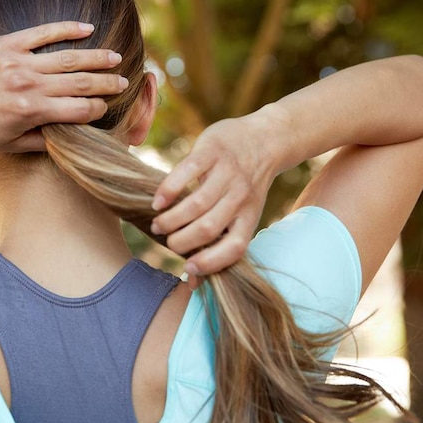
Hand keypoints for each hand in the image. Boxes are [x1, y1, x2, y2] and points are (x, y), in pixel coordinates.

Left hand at [0, 21, 126, 151]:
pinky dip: (67, 29)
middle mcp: (29, 85)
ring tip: (115, 57)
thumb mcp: (6, 145)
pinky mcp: (6, 44)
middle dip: (106, 83)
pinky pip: (42, 32)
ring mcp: (19, 62)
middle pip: (80, 82)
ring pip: (68, 57)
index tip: (109, 108)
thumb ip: (40, 141)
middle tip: (124, 82)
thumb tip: (68, 139)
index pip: (79, 110)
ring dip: (96, 57)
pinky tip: (87, 28)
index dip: (98, 110)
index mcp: (31, 112)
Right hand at [150, 115, 278, 283]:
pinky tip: (157, 201)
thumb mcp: (243, 214)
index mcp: (249, 216)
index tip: (187, 268)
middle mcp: (240, 197)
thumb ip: (220, 243)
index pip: (234, 248)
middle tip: (166, 240)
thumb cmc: (245, 185)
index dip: (210, 262)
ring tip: (158, 223)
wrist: (265, 139)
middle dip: (180, 241)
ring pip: (196, 204)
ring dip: (171, 219)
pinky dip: (168, 190)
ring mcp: (227, 173)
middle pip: (207, 228)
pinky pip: (187, 172)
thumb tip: (191, 282)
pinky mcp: (212, 152)